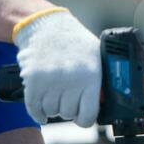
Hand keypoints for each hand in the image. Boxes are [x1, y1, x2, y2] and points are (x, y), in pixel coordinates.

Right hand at [13, 8, 101, 127]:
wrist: (47, 26)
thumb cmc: (75, 42)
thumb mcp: (96, 56)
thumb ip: (102, 80)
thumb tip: (110, 103)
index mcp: (91, 75)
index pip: (88, 115)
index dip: (85, 118)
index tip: (82, 114)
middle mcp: (71, 79)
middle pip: (68, 113)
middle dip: (68, 108)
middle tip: (67, 95)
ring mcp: (50, 80)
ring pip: (51, 111)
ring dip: (52, 107)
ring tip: (56, 92)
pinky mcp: (33, 80)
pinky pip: (34, 108)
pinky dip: (37, 112)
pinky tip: (42, 111)